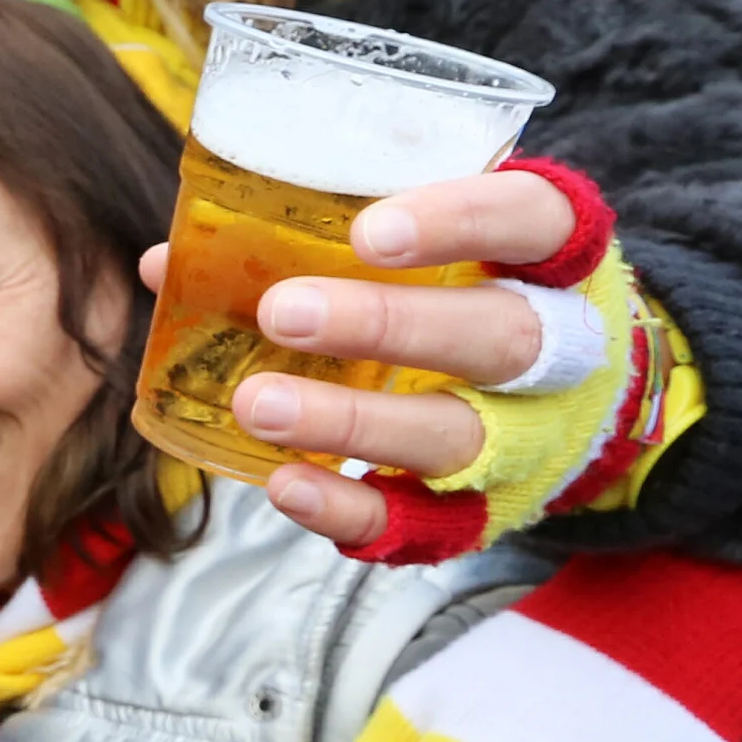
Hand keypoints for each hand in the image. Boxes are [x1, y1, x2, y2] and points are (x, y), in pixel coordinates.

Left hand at [133, 168, 574, 545]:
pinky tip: (287, 485)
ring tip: (256, 403)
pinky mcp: (491, 510)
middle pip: (497, 335)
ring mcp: (530, 437)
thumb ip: (324, 237)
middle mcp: (560, 350)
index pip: (531, 219)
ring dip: (351, 421)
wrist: (572, 406)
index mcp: (553, 259)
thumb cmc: (469, 298)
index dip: (460, 222)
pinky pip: (426, 521)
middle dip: (388, 326)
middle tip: (282, 312)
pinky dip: (353, 508)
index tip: (369, 231)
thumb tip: (168, 261)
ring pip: (455, 433)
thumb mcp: (431, 249)